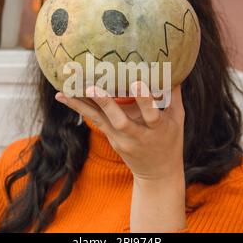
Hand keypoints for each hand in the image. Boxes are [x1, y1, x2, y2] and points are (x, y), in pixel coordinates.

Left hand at [54, 81, 184, 181]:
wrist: (157, 174)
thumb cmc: (171, 141)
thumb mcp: (178, 120)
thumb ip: (175, 95)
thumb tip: (178, 68)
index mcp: (157, 129)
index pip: (151, 114)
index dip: (144, 100)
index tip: (137, 83)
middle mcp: (137, 136)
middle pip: (119, 120)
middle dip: (106, 104)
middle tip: (92, 87)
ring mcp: (121, 140)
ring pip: (100, 121)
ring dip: (81, 105)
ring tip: (64, 91)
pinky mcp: (111, 139)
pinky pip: (95, 120)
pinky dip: (80, 108)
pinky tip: (64, 96)